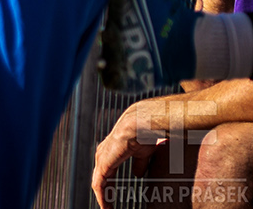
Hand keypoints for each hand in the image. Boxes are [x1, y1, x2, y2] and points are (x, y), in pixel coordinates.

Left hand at [91, 97, 216, 206]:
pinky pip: (108, 159)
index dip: (109, 170)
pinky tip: (102, 190)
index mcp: (135, 125)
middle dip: (102, 176)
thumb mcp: (168, 143)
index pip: (113, 150)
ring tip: (103, 202)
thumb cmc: (197, 124)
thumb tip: (137, 173)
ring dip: (101, 181)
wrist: (208, 109)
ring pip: (102, 156)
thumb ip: (148, 155)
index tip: (109, 189)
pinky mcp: (129, 130)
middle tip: (103, 197)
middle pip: (104, 152)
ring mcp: (127, 123)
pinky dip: (103, 177)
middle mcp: (127, 122)